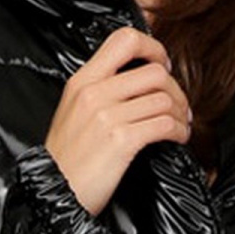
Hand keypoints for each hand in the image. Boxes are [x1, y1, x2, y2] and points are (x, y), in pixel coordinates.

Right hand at [45, 25, 193, 214]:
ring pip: (164, 98)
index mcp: (82, 80)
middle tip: (179, 106)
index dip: (153, 48)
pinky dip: (179, 130)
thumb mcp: (73, 112)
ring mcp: (107, 116)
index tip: (162, 66)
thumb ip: (99, 90)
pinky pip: (164, 124)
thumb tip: (136, 80)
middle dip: (176, 89)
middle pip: (154, 71)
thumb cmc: (67, 160)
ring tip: (180, 125)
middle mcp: (94, 92)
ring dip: (181, 113)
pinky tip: (177, 138)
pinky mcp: (121, 141)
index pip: (125, 39)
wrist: (53, 194)